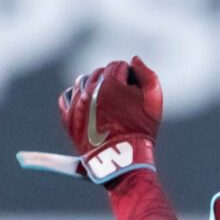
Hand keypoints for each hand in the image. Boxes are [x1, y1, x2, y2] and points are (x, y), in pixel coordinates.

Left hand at [20, 57, 164, 186]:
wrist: (122, 160)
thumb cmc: (141, 130)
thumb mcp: (154, 101)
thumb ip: (148, 74)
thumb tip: (134, 59)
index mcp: (111, 82)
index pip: (118, 65)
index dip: (128, 75)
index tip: (132, 88)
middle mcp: (91, 90)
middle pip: (100, 72)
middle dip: (111, 80)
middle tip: (120, 96)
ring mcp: (77, 103)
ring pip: (82, 82)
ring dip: (93, 86)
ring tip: (103, 99)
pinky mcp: (68, 118)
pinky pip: (65, 98)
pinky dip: (74, 97)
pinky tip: (85, 103)